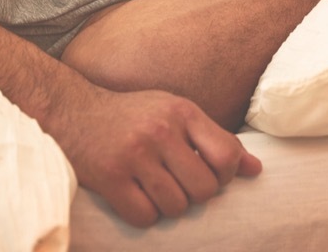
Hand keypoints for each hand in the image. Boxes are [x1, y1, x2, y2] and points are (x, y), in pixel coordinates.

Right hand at [56, 86, 261, 226]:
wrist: (72, 111)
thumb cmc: (133, 115)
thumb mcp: (175, 113)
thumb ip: (215, 138)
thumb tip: (255, 169)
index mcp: (182, 111)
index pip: (226, 156)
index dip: (225, 176)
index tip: (208, 174)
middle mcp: (159, 131)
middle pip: (204, 190)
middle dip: (195, 195)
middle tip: (178, 184)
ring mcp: (134, 155)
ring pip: (175, 207)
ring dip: (168, 206)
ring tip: (155, 188)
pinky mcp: (110, 177)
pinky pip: (144, 217)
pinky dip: (144, 215)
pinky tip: (135, 197)